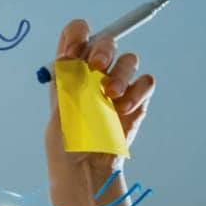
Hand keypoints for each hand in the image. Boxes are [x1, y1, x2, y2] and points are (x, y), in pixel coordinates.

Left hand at [45, 18, 155, 186]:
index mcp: (70, 70)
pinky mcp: (136, 101)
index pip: (76, 35)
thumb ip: (68, 81)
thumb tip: (73, 53)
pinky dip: (137, 92)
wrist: (85, 171)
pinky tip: (123, 110)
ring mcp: (117, 85)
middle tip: (97, 67)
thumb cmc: (66, 143)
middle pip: (106, 41)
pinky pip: (146, 82)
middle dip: (103, 49)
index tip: (72, 53)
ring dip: (121, 74)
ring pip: (129, 59)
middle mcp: (94, 73)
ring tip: (110, 96)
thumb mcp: (59, 110)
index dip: (77, 36)